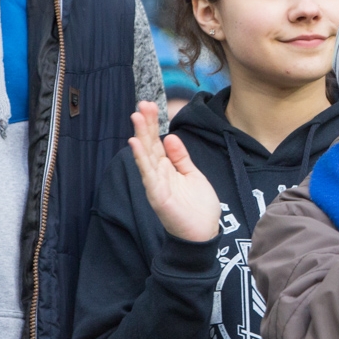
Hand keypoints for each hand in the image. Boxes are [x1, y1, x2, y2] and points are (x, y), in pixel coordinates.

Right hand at [129, 101, 221, 242]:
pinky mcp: (157, 195)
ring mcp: (156, 184)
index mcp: (167, 169)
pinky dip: (141, 159)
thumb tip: (170, 137)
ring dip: (140, 136)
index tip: (149, 105)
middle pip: (149, 145)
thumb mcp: (191, 175)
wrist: (202, 234)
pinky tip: (135, 144)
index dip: (153, 124)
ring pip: (146, 156)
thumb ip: (180, 157)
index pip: (157, 142)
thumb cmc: (197, 207)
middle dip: (145, 124)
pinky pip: (148, 174)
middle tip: (142, 104)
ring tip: (136, 117)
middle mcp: (158, 174)